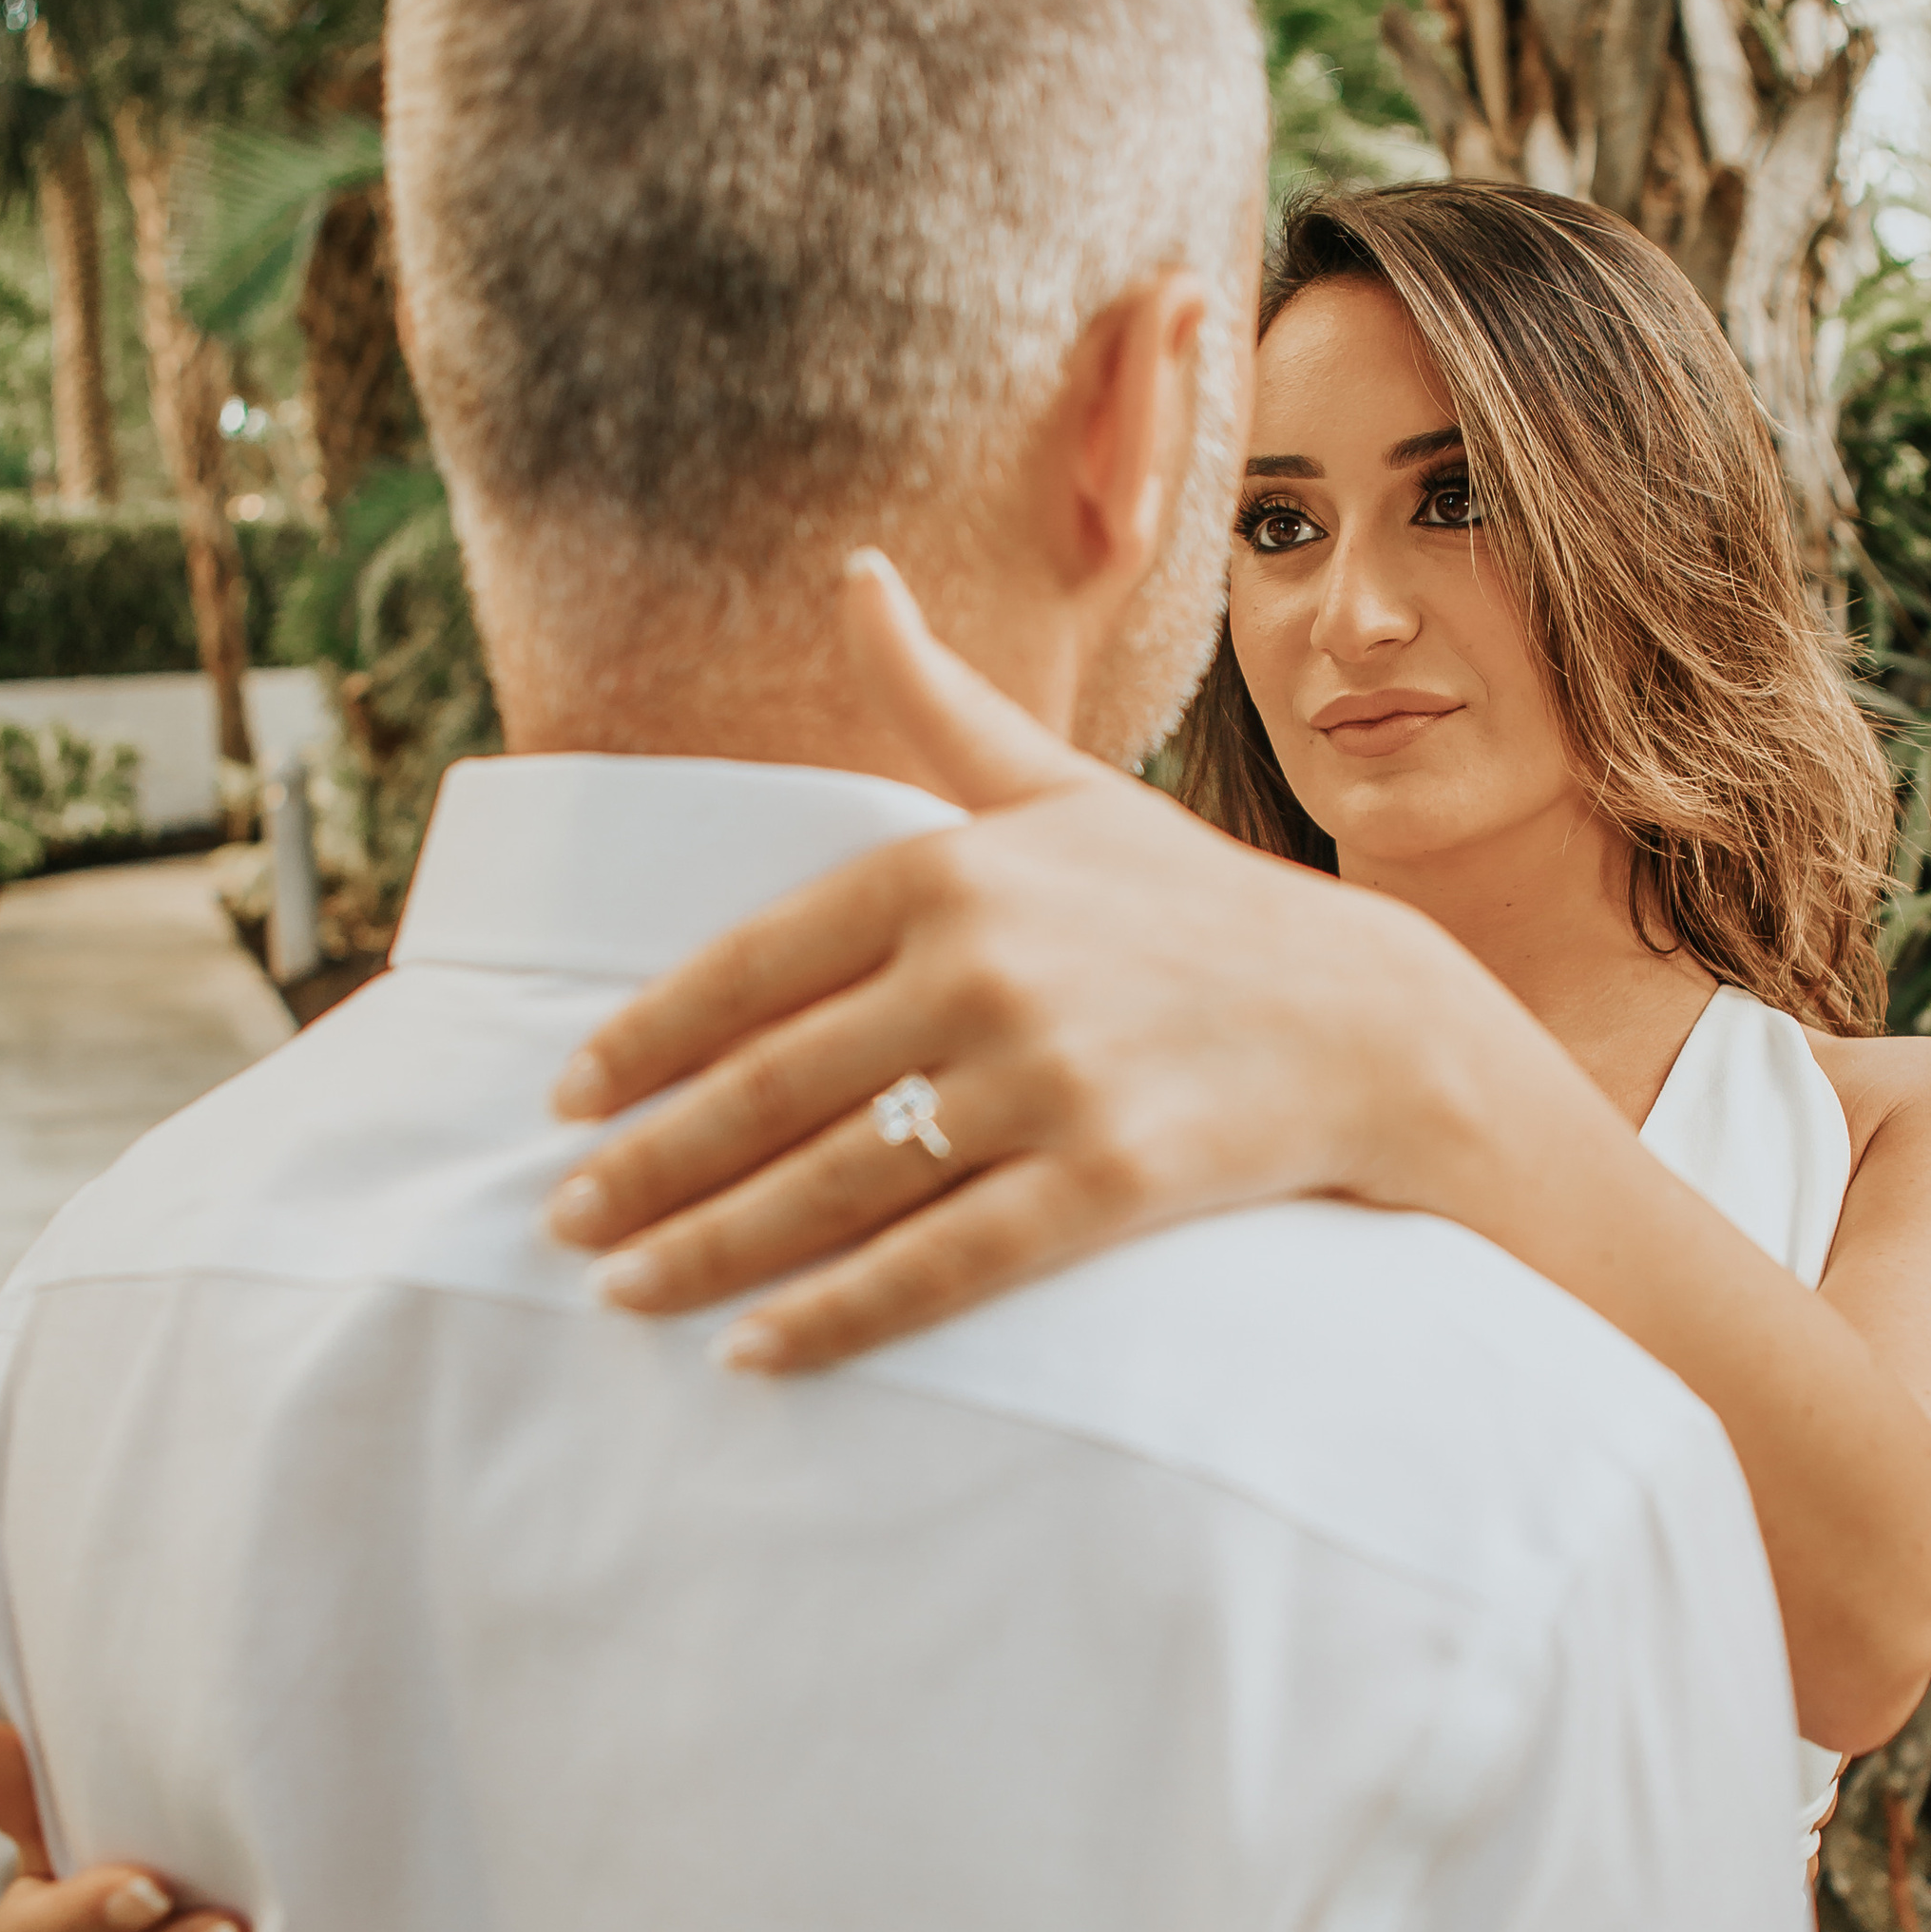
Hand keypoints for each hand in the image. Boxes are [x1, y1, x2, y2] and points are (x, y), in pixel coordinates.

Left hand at [545, 553, 1510, 1367]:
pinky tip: (752, 1354)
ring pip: (834, 1187)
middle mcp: (985, 969)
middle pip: (772, 1089)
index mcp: (951, 867)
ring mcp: (1048, 1080)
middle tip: (560, 1221)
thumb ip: (938, 704)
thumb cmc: (1193, 906)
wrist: (1370, 1021)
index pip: (750, 966)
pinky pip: (938, 1267)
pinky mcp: (1106, 1184)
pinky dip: (834, 1317)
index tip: (567, 1101)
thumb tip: (856, 577)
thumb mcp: (1061, 791)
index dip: (646, 1042)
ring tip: (620, 1292)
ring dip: (707, 1250)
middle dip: (650, 1165)